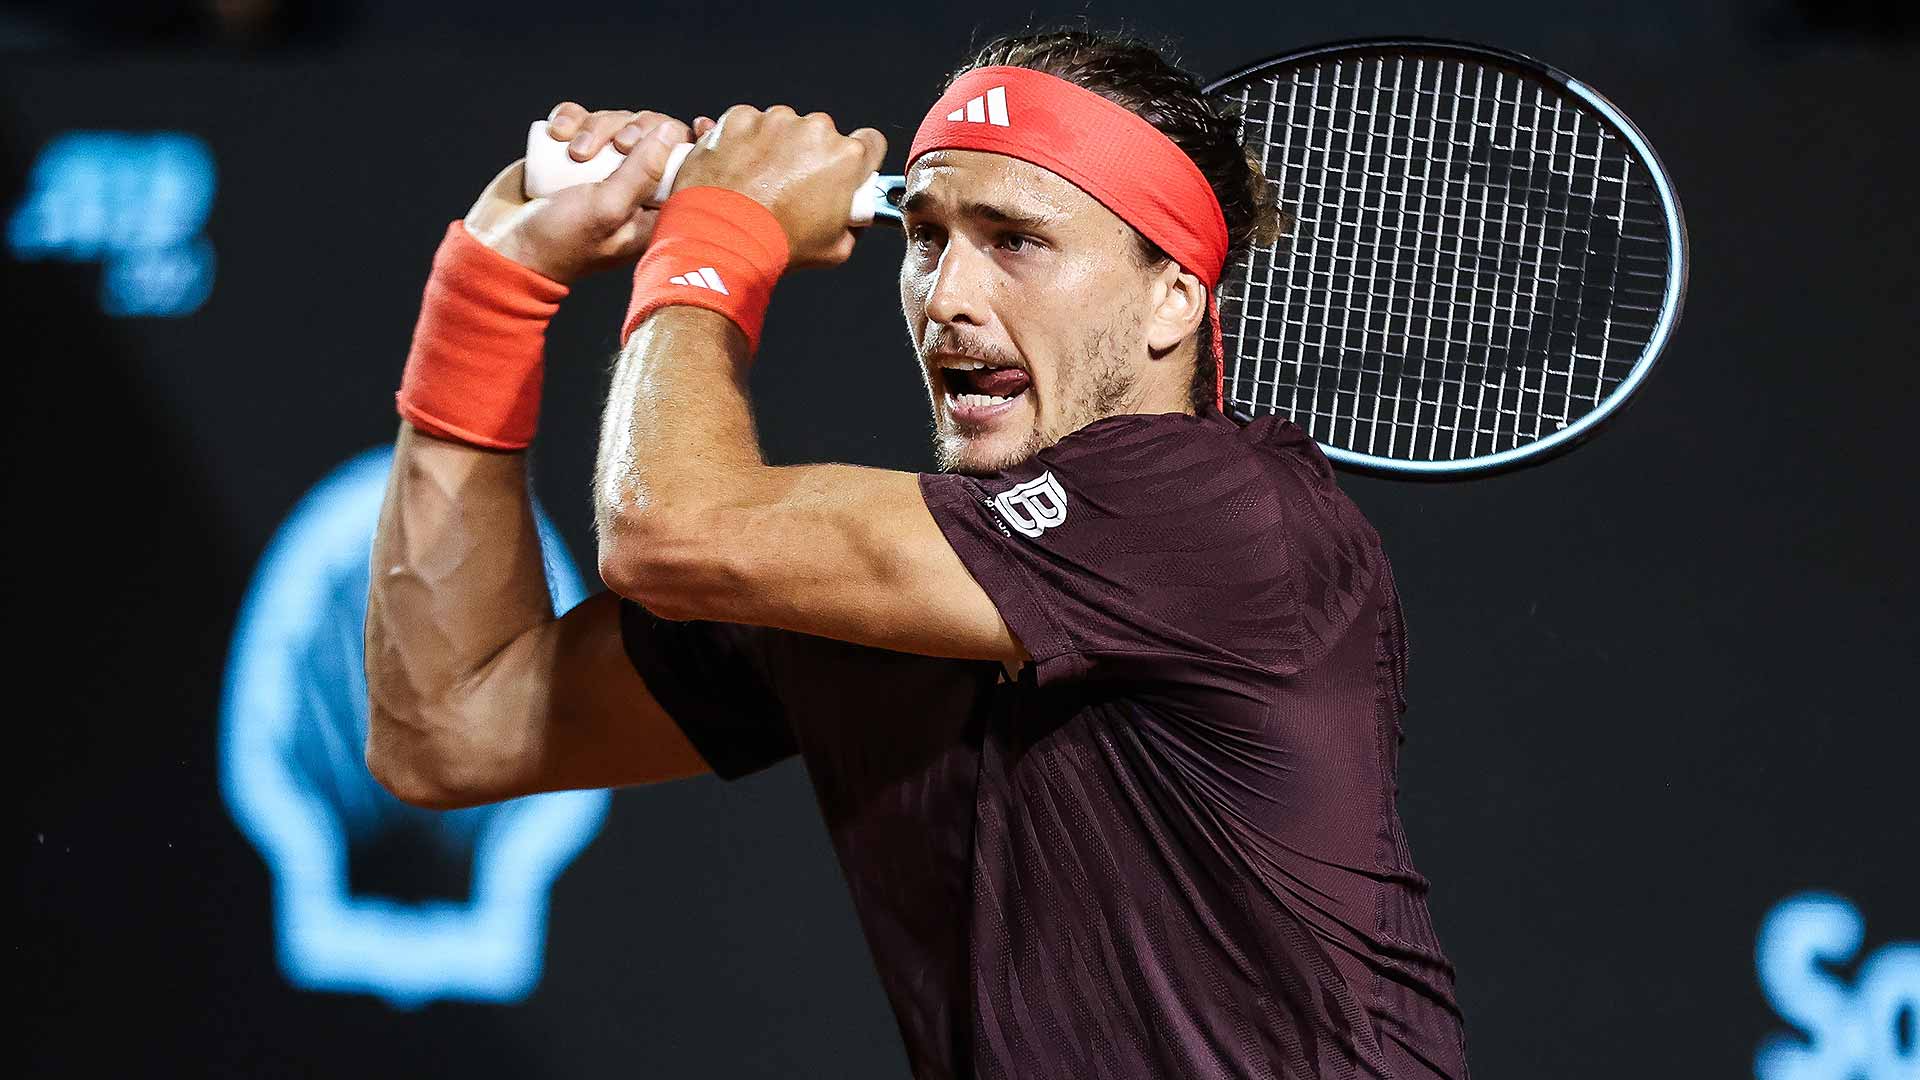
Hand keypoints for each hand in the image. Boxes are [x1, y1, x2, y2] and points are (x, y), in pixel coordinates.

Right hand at [463, 103, 700, 283]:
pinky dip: (569, 118)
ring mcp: (598, 168)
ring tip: (572, 152)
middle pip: (650, 133)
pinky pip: (578, 118)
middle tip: (617, 145)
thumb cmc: (560, 241)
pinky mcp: (568, 153)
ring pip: (613, 122)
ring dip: (594, 126)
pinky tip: (556, 133)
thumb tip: (671, 131)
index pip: (686, 166)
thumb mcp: (607, 208)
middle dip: (632, 129)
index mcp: (652, 207)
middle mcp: (630, 187)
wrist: (502, 247)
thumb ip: (642, 172)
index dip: (697, 143)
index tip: (702, 122)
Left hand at [670, 105, 885, 268]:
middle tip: (791, 187)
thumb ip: (852, 224)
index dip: (858, 160)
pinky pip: (749, 123)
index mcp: (846, 158)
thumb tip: (850, 217)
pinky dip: (744, 141)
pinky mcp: (741, 118)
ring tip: (758, 182)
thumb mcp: (836, 249)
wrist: (721, 238)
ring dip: (775, 146)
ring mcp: (775, 121)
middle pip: (822, 135)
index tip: (844, 171)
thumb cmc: (776, 244)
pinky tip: (738, 170)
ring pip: (784, 126)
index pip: (870, 143)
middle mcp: (815, 130)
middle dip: (810, 155)